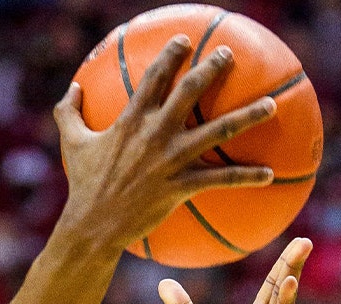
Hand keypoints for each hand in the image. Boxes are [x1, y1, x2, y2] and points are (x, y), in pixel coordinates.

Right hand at [55, 37, 276, 251]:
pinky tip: (268, 173)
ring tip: (272, 105)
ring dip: (249, 116)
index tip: (185, 40)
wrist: (93, 225)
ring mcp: (171, 159)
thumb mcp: (71, 143)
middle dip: (213, 68)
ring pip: (219, 131)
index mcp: (131, 120)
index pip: (155, 77)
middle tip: (229, 55)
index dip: (171, 54)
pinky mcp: (182, 186)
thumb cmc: (82, 184)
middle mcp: (155, 133)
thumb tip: (72, 89)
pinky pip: (221, 179)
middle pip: (191, 91)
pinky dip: (247, 176)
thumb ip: (68, 113)